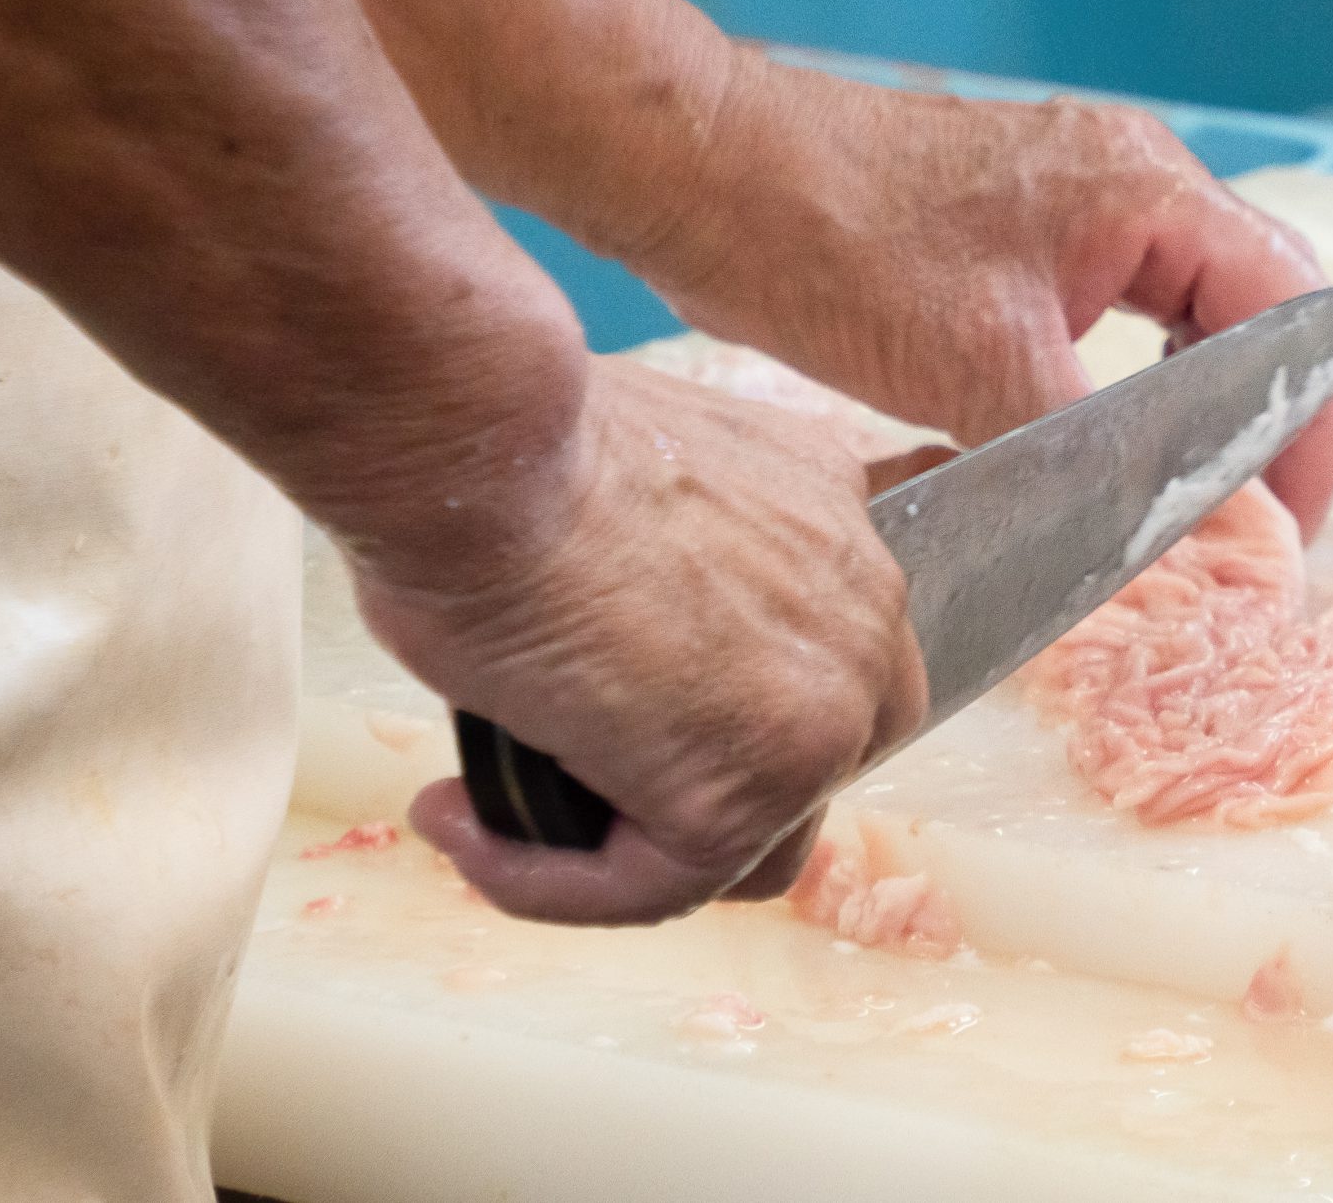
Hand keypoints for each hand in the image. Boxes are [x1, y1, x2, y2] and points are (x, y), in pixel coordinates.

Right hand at [355, 356, 925, 924]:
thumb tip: (630, 630)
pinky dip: (552, 884)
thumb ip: (677, 559)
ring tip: (492, 817)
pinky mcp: (749, 793)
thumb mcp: (641, 480)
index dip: (702, 711)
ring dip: (617, 849)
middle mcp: (864, 610)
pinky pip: (658, 886)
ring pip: (743, 844)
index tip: (593, 708)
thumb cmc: (520, 447)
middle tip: (561, 778)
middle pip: (802, 761)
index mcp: (840, 525)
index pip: (810, 667)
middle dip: (683, 789)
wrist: (484, 447)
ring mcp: (824, 709)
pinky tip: (468, 832)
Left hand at [638, 56, 1332, 537]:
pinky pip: (1129, 297)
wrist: (707, 171)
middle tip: (1255, 525)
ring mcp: (1080, 190)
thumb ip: (1108, 460)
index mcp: (1148, 192)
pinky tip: (1114, 432)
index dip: (1308, 428)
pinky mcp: (1027, 218)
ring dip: (1211, 394)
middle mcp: (1133, 175)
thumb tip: (1198, 544)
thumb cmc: (829, 243)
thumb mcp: (983, 376)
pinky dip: (1142, 371)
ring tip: (1201, 492)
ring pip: (1195, 303)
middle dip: (1272, 416)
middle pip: (1261, 302)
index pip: (1294, 313)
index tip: (1290, 527)